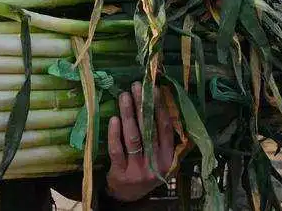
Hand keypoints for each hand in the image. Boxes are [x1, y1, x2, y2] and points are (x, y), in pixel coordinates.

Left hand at [105, 82, 173, 201]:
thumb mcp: (158, 156)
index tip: (153, 88)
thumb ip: (160, 136)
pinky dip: (115, 134)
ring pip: (134, 138)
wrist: (128, 195)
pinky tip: (113, 119)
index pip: (166, 128)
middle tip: (136, 86)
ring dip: (128, 115)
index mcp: (168, 156)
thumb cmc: (144, 168)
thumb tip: (158, 102)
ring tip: (124, 96)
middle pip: (149, 130)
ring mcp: (138, 169)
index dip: (160, 107)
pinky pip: (117, 150)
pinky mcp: (121, 173)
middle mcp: (156, 163)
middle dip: (142, 106)